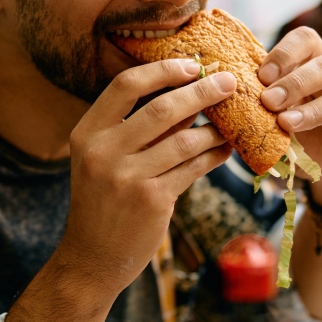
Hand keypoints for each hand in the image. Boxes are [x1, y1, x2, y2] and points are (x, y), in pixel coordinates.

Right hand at [60, 59, 235, 294]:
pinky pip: (193, 168)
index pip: (125, 86)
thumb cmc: (102, 201)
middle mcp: (104, 152)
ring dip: (215, 127)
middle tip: (228, 82)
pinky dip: (215, 155)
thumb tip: (187, 93)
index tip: (192, 65)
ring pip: (184, 140)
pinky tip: (227, 148)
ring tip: (233, 120)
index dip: (162, 71)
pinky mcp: (152, 201)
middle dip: (201, 91)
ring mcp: (127, 177)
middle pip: (161, 108)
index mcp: (87, 133)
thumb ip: (134, 128)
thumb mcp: (102, 158)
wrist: (92, 257)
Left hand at [259, 27, 321, 215]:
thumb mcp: (280, 126)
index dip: (281, 54)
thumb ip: (262, 109)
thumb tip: (226, 101)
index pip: (302, 41)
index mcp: (316, 65)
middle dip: (291, 81)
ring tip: (286, 122)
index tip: (259, 76)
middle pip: (320, 61)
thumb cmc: (308, 144)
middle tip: (267, 100)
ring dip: (311, 104)